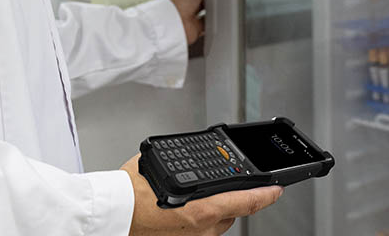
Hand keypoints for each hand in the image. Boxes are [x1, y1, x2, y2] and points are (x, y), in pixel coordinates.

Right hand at [121, 154, 281, 235]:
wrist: (110, 213)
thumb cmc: (131, 190)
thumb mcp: (166, 164)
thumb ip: (190, 165)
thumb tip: (198, 160)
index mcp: (203, 208)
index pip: (247, 202)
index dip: (267, 195)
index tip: (278, 189)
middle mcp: (202, 228)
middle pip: (230, 213)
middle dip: (229, 199)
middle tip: (216, 186)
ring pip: (215, 224)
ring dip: (211, 211)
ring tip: (190, 196)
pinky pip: (198, 231)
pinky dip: (196, 220)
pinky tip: (180, 210)